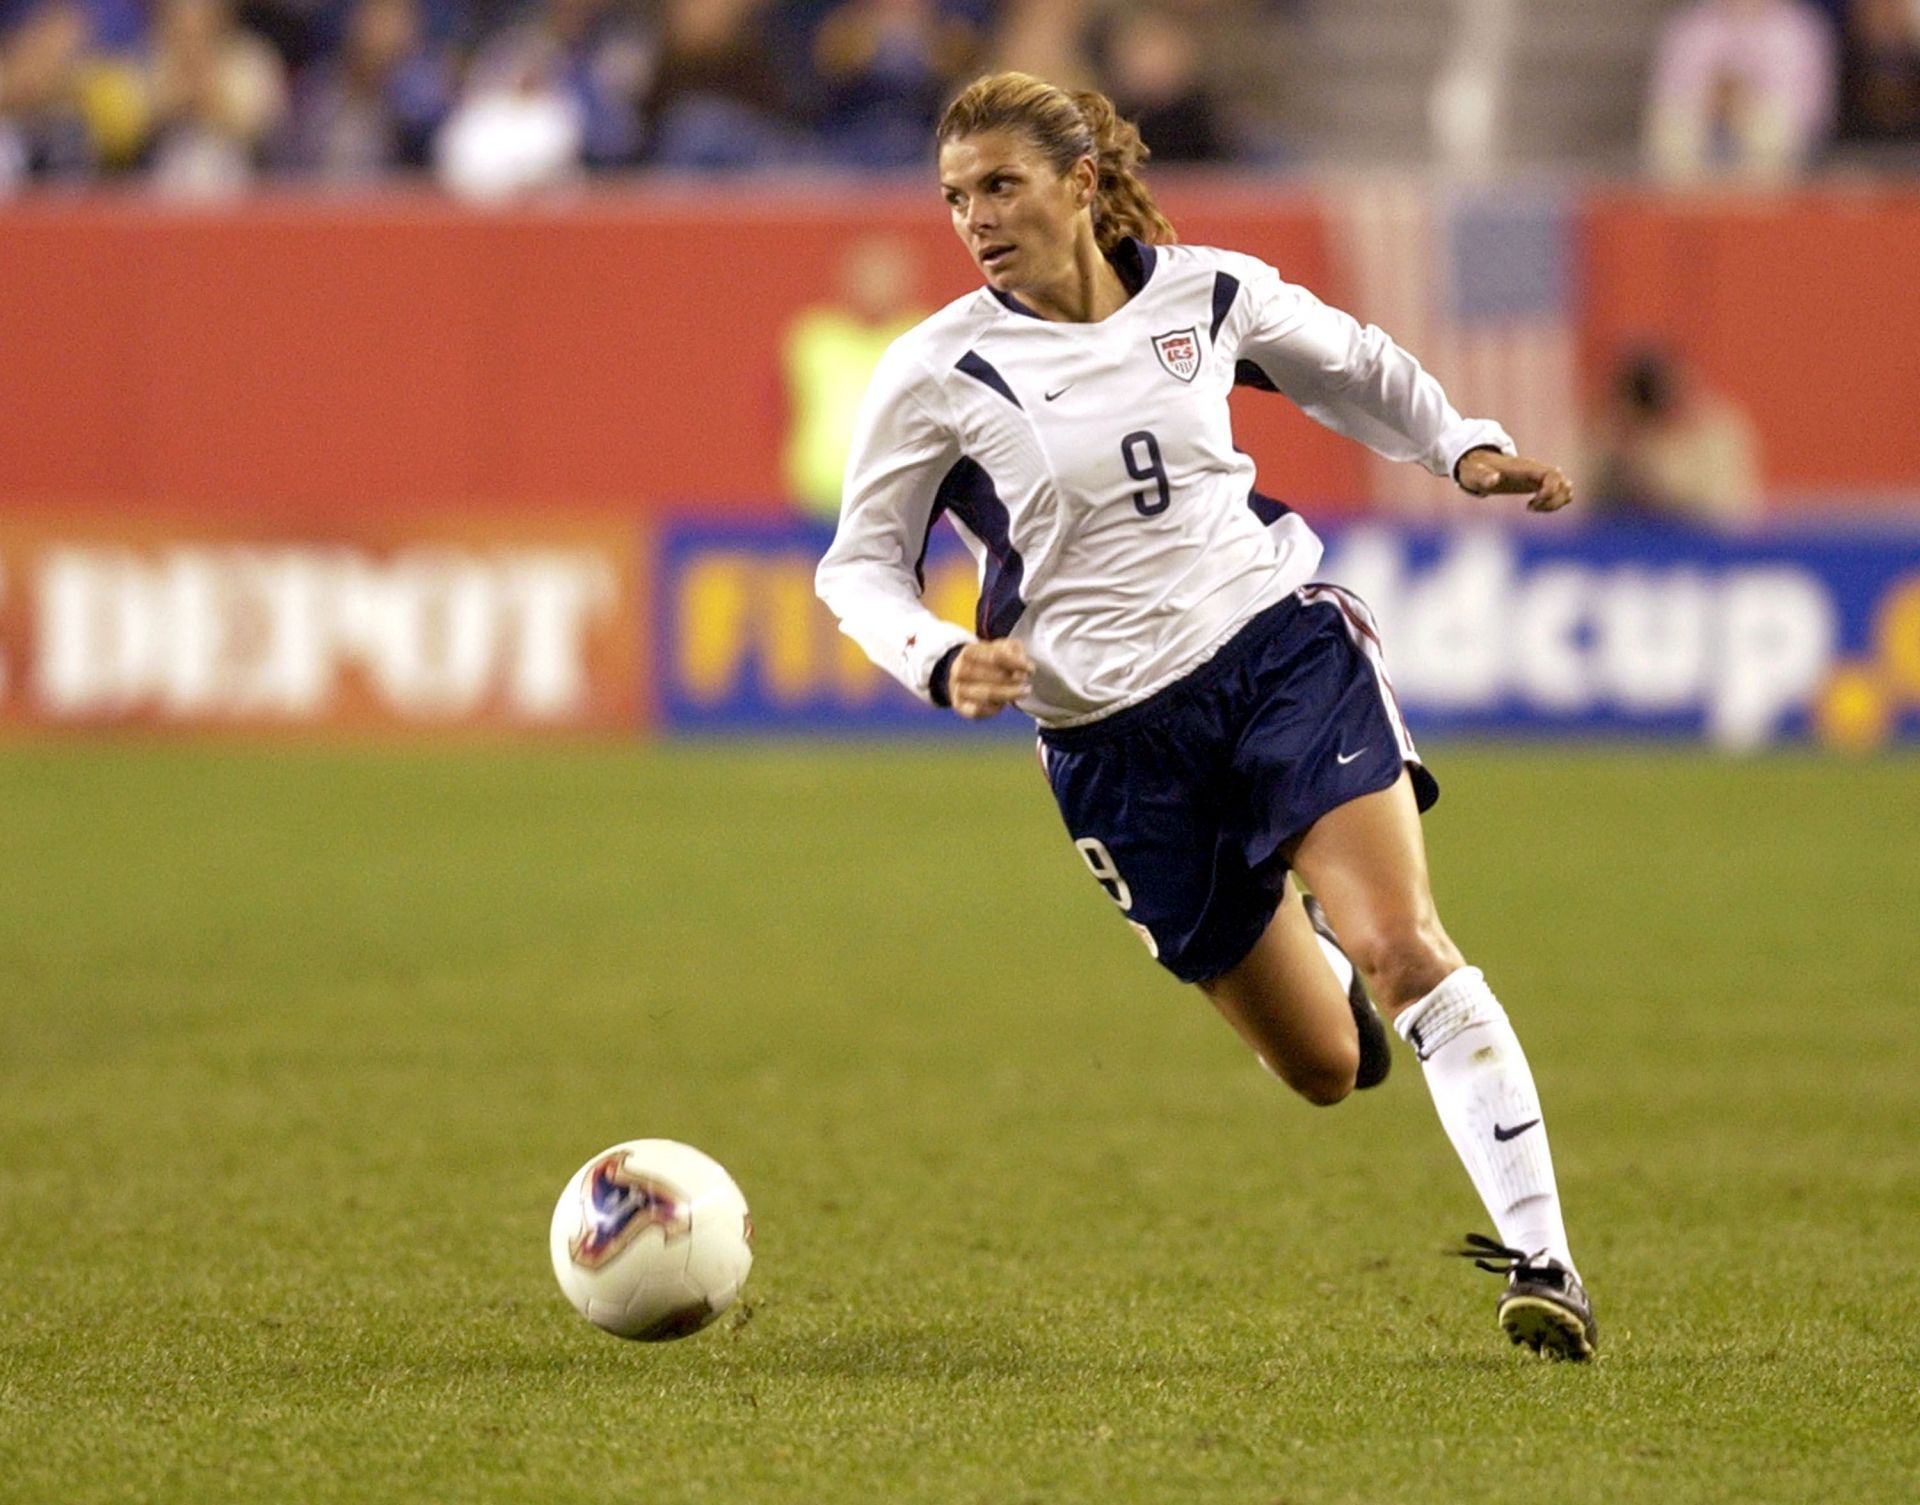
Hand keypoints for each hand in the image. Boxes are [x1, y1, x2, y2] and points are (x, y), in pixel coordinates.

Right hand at [949, 638, 1032, 718]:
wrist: (966, 675)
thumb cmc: (989, 661)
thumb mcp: (1002, 648)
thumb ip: (1015, 651)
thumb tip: (1024, 665)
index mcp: (969, 652)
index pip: (996, 657)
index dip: (1017, 664)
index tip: (1031, 669)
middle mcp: (959, 670)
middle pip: (993, 677)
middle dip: (1015, 680)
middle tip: (1026, 682)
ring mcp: (958, 689)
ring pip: (988, 694)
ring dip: (1009, 694)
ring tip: (1022, 691)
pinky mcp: (961, 706)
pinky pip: (980, 710)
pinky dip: (996, 708)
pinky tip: (1004, 703)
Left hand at [1455, 450, 1573, 512]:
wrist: (1478, 463)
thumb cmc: (1476, 469)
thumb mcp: (1475, 474)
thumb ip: (1483, 476)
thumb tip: (1493, 479)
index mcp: (1527, 468)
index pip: (1553, 475)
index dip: (1550, 492)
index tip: (1531, 505)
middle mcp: (1538, 471)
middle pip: (1565, 484)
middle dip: (1554, 502)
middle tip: (1531, 508)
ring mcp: (1541, 477)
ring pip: (1567, 489)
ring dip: (1556, 503)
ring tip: (1534, 508)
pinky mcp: (1540, 483)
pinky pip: (1562, 492)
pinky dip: (1556, 502)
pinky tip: (1535, 506)